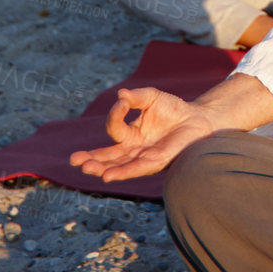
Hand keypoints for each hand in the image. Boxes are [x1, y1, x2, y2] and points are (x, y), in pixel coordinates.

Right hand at [70, 86, 213, 182]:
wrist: (197, 119)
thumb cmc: (173, 109)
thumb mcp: (152, 97)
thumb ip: (136, 97)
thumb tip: (121, 95)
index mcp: (131, 134)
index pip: (114, 128)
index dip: (115, 115)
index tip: (122, 103)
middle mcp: (134, 149)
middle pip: (109, 157)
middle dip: (92, 159)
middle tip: (75, 161)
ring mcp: (144, 157)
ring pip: (119, 166)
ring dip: (102, 168)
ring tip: (87, 169)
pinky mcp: (157, 162)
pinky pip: (137, 168)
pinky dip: (122, 172)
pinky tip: (108, 176)